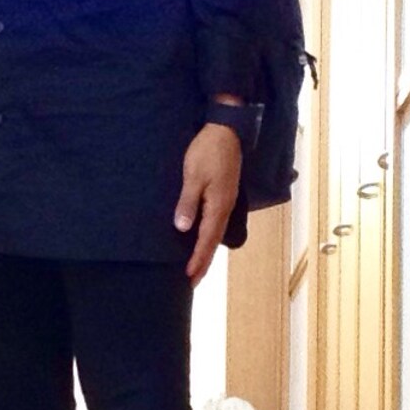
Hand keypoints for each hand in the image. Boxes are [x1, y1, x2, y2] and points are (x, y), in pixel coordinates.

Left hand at [174, 123, 241, 286]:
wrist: (226, 129)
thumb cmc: (208, 150)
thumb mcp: (193, 175)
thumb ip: (188, 202)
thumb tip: (183, 228)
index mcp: (218, 205)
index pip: (207, 239)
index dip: (198, 259)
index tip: (189, 276)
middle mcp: (225, 207)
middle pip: (214, 241)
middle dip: (204, 262)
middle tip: (193, 281)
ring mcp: (226, 201)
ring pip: (216, 232)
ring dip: (206, 251)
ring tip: (197, 266)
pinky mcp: (224, 194)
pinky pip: (216, 222)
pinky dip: (209, 236)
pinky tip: (202, 238)